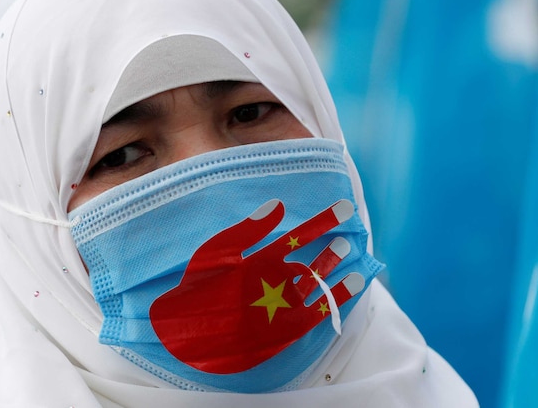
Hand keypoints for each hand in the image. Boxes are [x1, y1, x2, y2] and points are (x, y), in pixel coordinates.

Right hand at [150, 198, 365, 373]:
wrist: (186, 333)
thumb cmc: (197, 287)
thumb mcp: (216, 252)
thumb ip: (248, 229)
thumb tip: (277, 205)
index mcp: (259, 264)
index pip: (298, 237)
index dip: (323, 221)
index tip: (344, 208)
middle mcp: (275, 286)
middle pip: (311, 263)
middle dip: (331, 249)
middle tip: (347, 237)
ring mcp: (283, 309)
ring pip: (316, 286)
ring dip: (332, 269)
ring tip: (347, 255)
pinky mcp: (286, 331)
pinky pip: (318, 313)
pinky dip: (335, 298)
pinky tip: (351, 285)